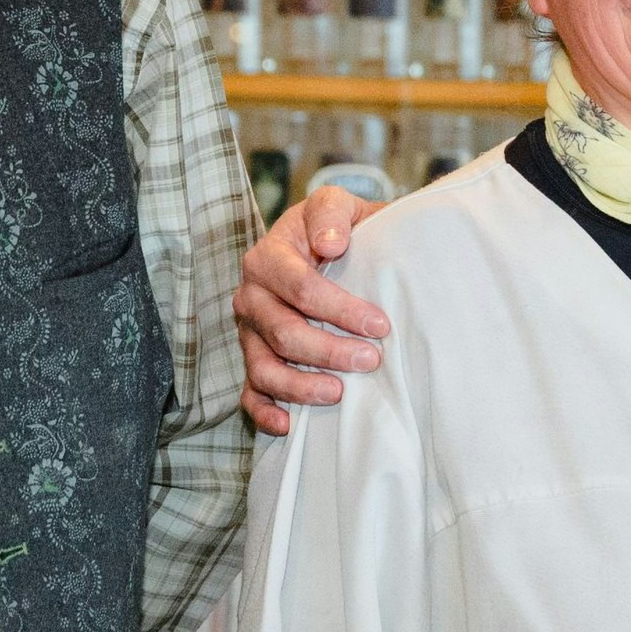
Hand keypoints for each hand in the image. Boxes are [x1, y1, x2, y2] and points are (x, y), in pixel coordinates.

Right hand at [233, 186, 393, 435]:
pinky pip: (250, 392)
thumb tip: (330, 243)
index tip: (381, 325)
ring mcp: (249, 332)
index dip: (341, 310)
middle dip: (329, 351)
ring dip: (300, 386)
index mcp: (268, 257)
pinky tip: (290, 426)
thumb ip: (331, 212)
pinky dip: (265, 412)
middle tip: (372, 360)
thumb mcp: (337, 205)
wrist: (326, 246)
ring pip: (264, 368)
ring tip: (339, 393)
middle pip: (284, 332)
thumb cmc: (337, 230)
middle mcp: (251, 296)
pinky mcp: (252, 359)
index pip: (301, 289)